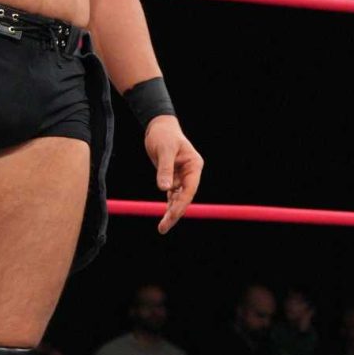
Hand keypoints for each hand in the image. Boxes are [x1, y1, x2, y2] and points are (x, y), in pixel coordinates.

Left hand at [144, 116, 203, 233]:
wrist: (159, 126)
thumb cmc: (164, 135)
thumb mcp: (163, 150)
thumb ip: (164, 170)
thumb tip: (164, 189)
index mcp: (194, 165)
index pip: (189, 189)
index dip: (180, 204)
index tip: (171, 215)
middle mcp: (191, 173)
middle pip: (185, 197)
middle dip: (175, 213)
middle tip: (163, 228)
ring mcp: (183, 176)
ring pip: (178, 198)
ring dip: (171, 212)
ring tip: (162, 228)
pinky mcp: (173, 177)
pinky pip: (172, 194)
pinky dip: (168, 204)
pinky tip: (165, 218)